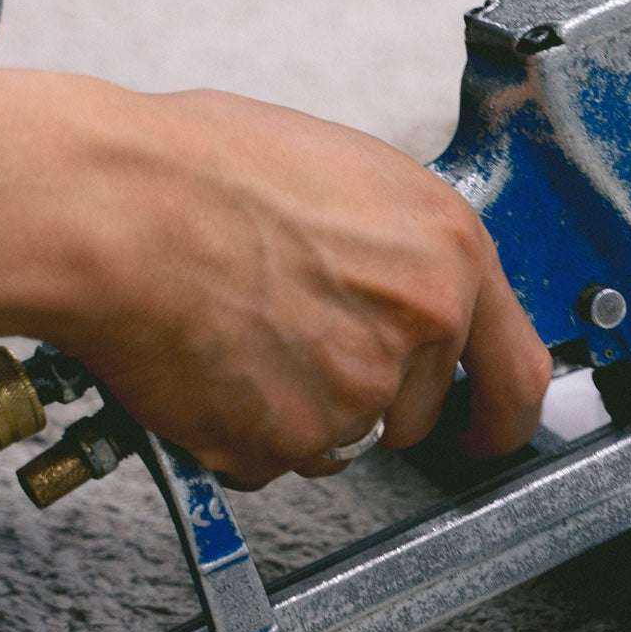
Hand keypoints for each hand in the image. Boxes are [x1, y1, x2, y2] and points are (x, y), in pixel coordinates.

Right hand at [62, 89, 552, 489]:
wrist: (112, 207)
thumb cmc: (201, 170)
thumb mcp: (347, 176)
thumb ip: (400, 248)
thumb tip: (408, 283)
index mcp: (448, 253)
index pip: (518, 372)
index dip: (502, 416)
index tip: (486, 433)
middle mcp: (418, 327)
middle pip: (414, 411)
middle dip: (362, 394)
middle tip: (293, 342)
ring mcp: (355, 392)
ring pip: (338, 436)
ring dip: (296, 411)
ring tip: (237, 334)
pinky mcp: (287, 440)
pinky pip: (270, 460)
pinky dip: (236, 431)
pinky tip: (206, 363)